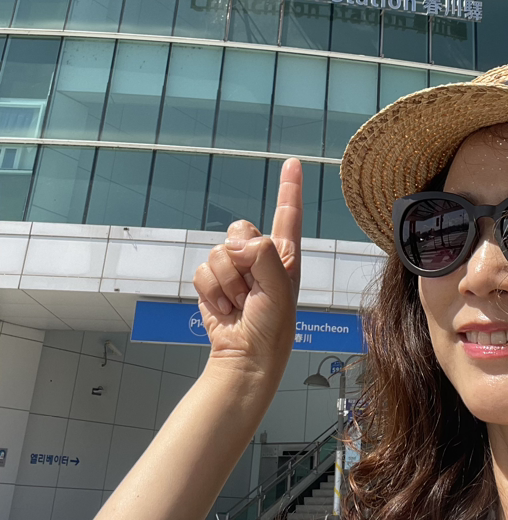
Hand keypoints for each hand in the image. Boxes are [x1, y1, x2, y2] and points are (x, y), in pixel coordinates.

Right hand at [193, 158, 301, 374]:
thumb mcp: (279, 289)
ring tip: (240, 303)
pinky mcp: (214, 283)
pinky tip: (225, 308)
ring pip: (218, 252)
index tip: (293, 162)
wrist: (246, 357)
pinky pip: (202, 270)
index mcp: (285, 256)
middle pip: (240, 230)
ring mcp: (236, 270)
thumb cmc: (272, 327)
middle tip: (251, 290)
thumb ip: (264, 256)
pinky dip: (211, 291)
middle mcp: (260, 257)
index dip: (290, 187)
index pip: (288, 214)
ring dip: (226, 282)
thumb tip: (236, 245)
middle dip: (239, 258)